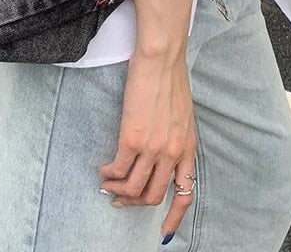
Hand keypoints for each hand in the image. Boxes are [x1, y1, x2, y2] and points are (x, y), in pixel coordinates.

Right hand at [98, 49, 196, 240]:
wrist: (161, 59)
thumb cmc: (170, 78)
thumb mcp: (183, 114)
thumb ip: (175, 138)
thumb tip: (163, 154)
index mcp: (187, 147)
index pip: (185, 194)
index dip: (173, 217)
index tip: (164, 232)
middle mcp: (171, 153)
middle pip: (153, 195)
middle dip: (135, 203)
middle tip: (121, 199)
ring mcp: (152, 148)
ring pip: (133, 187)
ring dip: (117, 190)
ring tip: (107, 183)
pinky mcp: (132, 138)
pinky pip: (118, 169)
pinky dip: (109, 174)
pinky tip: (103, 169)